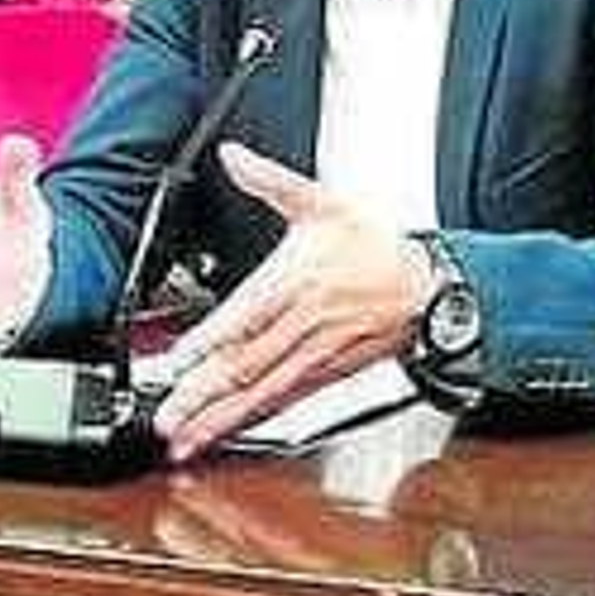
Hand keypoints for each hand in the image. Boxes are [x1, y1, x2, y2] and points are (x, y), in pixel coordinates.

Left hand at [152, 141, 431, 462]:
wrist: (427, 287)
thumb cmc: (375, 247)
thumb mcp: (322, 202)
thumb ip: (270, 180)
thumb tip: (234, 156)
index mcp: (295, 281)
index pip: (247, 313)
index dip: (213, 339)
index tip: (179, 359)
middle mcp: (301, 324)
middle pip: (246, 364)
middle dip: (203, 395)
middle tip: (166, 417)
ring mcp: (313, 355)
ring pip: (260, 392)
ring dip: (220, 419)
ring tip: (185, 439)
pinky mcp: (324, 376)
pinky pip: (282, 402)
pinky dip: (251, 422)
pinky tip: (224, 433)